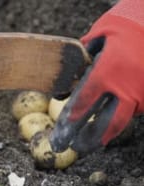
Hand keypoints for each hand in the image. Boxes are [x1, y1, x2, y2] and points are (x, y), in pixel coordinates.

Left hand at [51, 0, 143, 153]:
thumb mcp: (99, 38)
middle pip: (106, 123)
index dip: (71, 120)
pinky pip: (132, 111)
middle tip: (74, 149)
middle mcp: (126, 87)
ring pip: (121, 121)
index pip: (84, 102)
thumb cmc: (125, 26)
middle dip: (89, 139)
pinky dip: (117, 118)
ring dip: (103, 135)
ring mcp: (142, 93)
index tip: (61, 132)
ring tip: (88, 145)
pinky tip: (104, 126)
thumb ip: (81, 62)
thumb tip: (65, 85)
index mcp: (108, 71)